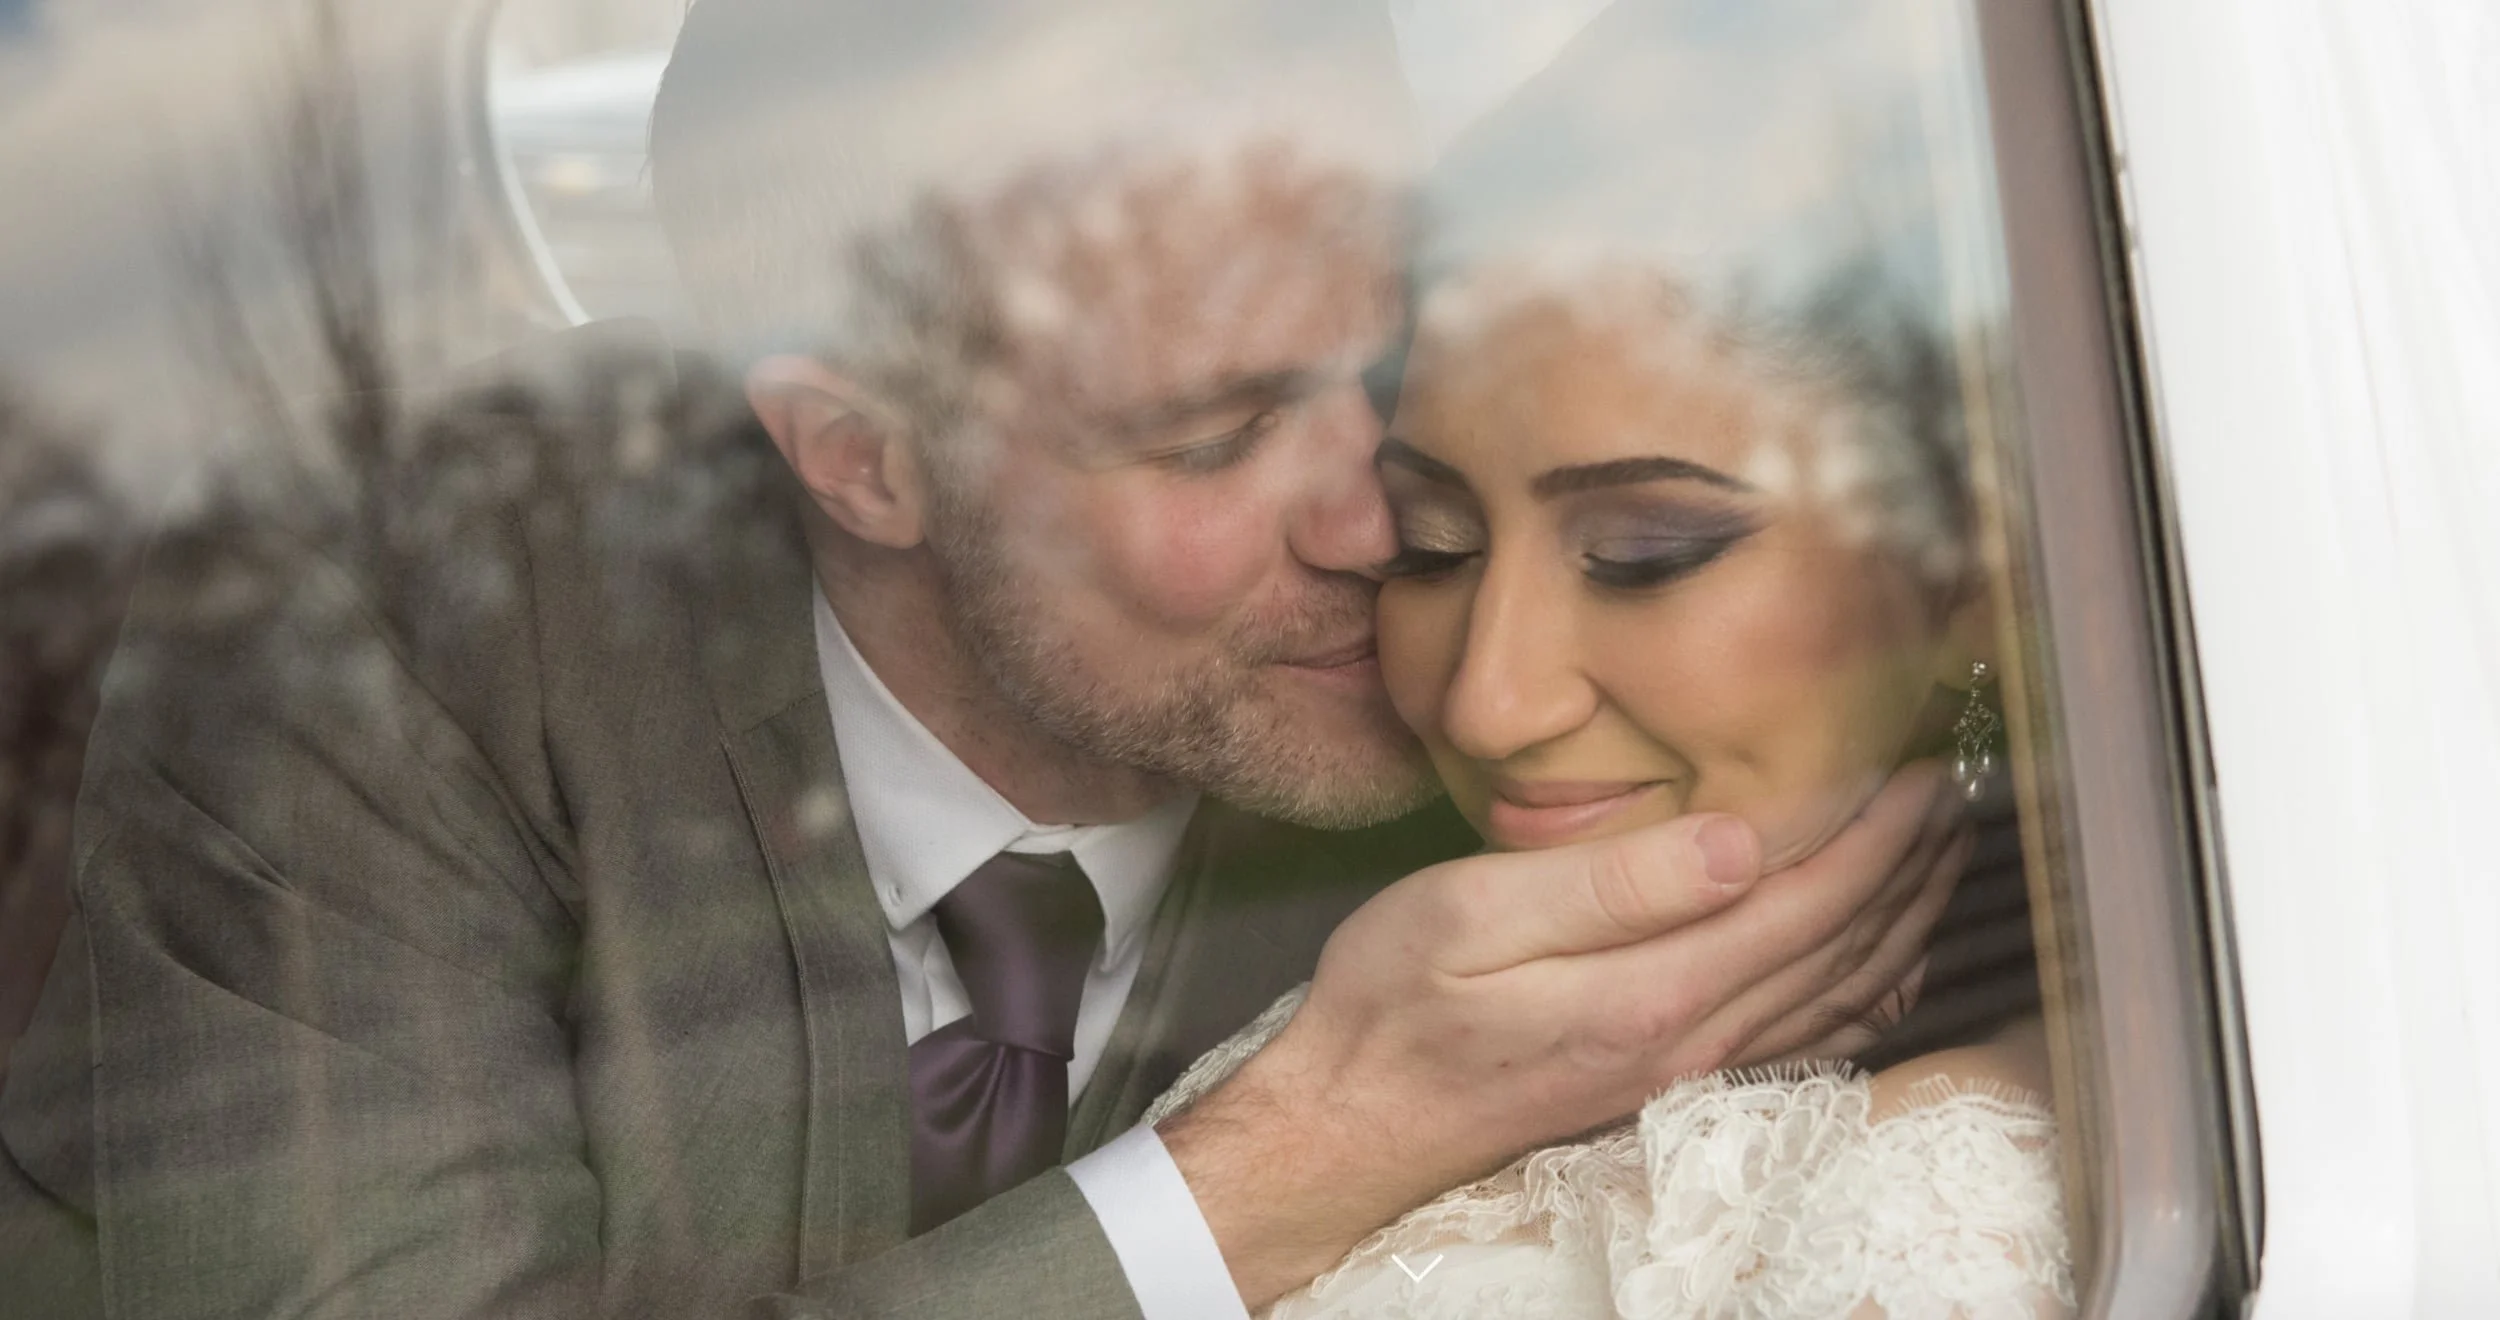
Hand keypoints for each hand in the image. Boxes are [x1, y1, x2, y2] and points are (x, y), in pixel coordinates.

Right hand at [1158, 760, 1965, 1306]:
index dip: (1881, 829)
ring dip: (1904, 921)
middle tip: (1956, 786)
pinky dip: (1866, 993)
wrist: (1352, 1124)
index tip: (1924, 760)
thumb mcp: (1470, 915)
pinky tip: (1881, 961)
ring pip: (1841, 996)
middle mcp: (1692, 1041)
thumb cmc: (1390, 1006)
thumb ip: (1610, 883)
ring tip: (1939, 855)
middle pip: (1846, 947)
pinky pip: (1805, 1040)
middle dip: (1914, 864)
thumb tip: (1743, 843)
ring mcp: (1687, 1073)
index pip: (1810, 900)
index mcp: (1653, 989)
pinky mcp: (1668, 1084)